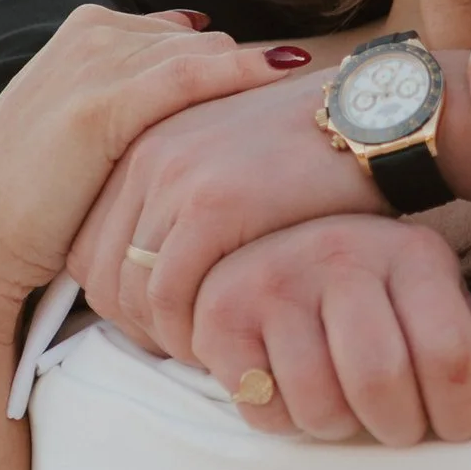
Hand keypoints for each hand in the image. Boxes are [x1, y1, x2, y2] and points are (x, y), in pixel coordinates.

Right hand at [0, 11, 287, 310]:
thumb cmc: (35, 200)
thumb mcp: (83, 129)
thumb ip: (133, 89)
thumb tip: (196, 47)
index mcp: (86, 31)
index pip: (183, 36)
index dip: (229, 68)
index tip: (284, 91)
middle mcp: (90, 34)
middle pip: (201, 42)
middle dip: (246, 74)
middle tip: (311, 101)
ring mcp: (93, 63)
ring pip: (203, 55)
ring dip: (254, 77)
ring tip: (320, 95)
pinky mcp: (101, 104)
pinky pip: (192, 76)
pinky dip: (243, 72)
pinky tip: (288, 73)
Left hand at [67, 56, 383, 355]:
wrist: (382, 117)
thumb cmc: (315, 151)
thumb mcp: (229, 161)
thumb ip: (180, 201)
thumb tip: (145, 270)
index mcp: (141, 139)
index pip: (88, 244)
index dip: (117, 299)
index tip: (163, 326)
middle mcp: (145, 152)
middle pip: (99, 272)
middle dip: (136, 325)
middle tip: (187, 349)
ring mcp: (176, 176)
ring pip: (132, 292)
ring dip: (166, 336)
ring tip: (212, 352)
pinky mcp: (213, 205)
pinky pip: (171, 297)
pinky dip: (193, 334)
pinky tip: (230, 343)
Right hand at [189, 219, 470, 443]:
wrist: (268, 245)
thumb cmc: (368, 292)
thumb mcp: (433, 306)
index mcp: (408, 253)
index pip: (448, 352)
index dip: (459, 412)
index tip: (457, 427)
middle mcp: (341, 254)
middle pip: (381, 381)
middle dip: (399, 427)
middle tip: (400, 429)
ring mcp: (276, 281)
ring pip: (320, 404)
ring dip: (341, 428)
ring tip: (349, 408)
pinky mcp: (222, 317)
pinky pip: (264, 408)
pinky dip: (285, 422)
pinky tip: (297, 393)